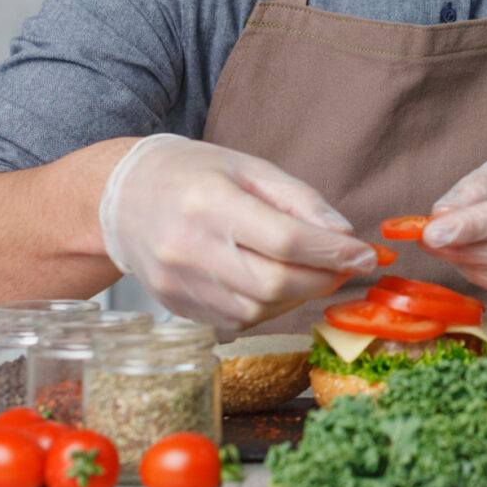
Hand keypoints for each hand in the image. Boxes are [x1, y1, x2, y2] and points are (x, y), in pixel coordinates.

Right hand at [99, 134, 375, 328]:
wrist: (121, 198)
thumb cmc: (191, 175)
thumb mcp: (248, 167)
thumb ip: (300, 200)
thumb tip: (345, 236)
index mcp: (208, 201)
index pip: (284, 239)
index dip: (332, 252)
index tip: (365, 253)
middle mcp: (189, 248)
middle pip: (275, 283)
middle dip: (322, 279)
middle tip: (345, 265)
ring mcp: (179, 283)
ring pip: (260, 309)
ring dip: (299, 296)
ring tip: (309, 270)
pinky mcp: (178, 307)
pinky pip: (238, 320)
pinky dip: (269, 306)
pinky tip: (274, 283)